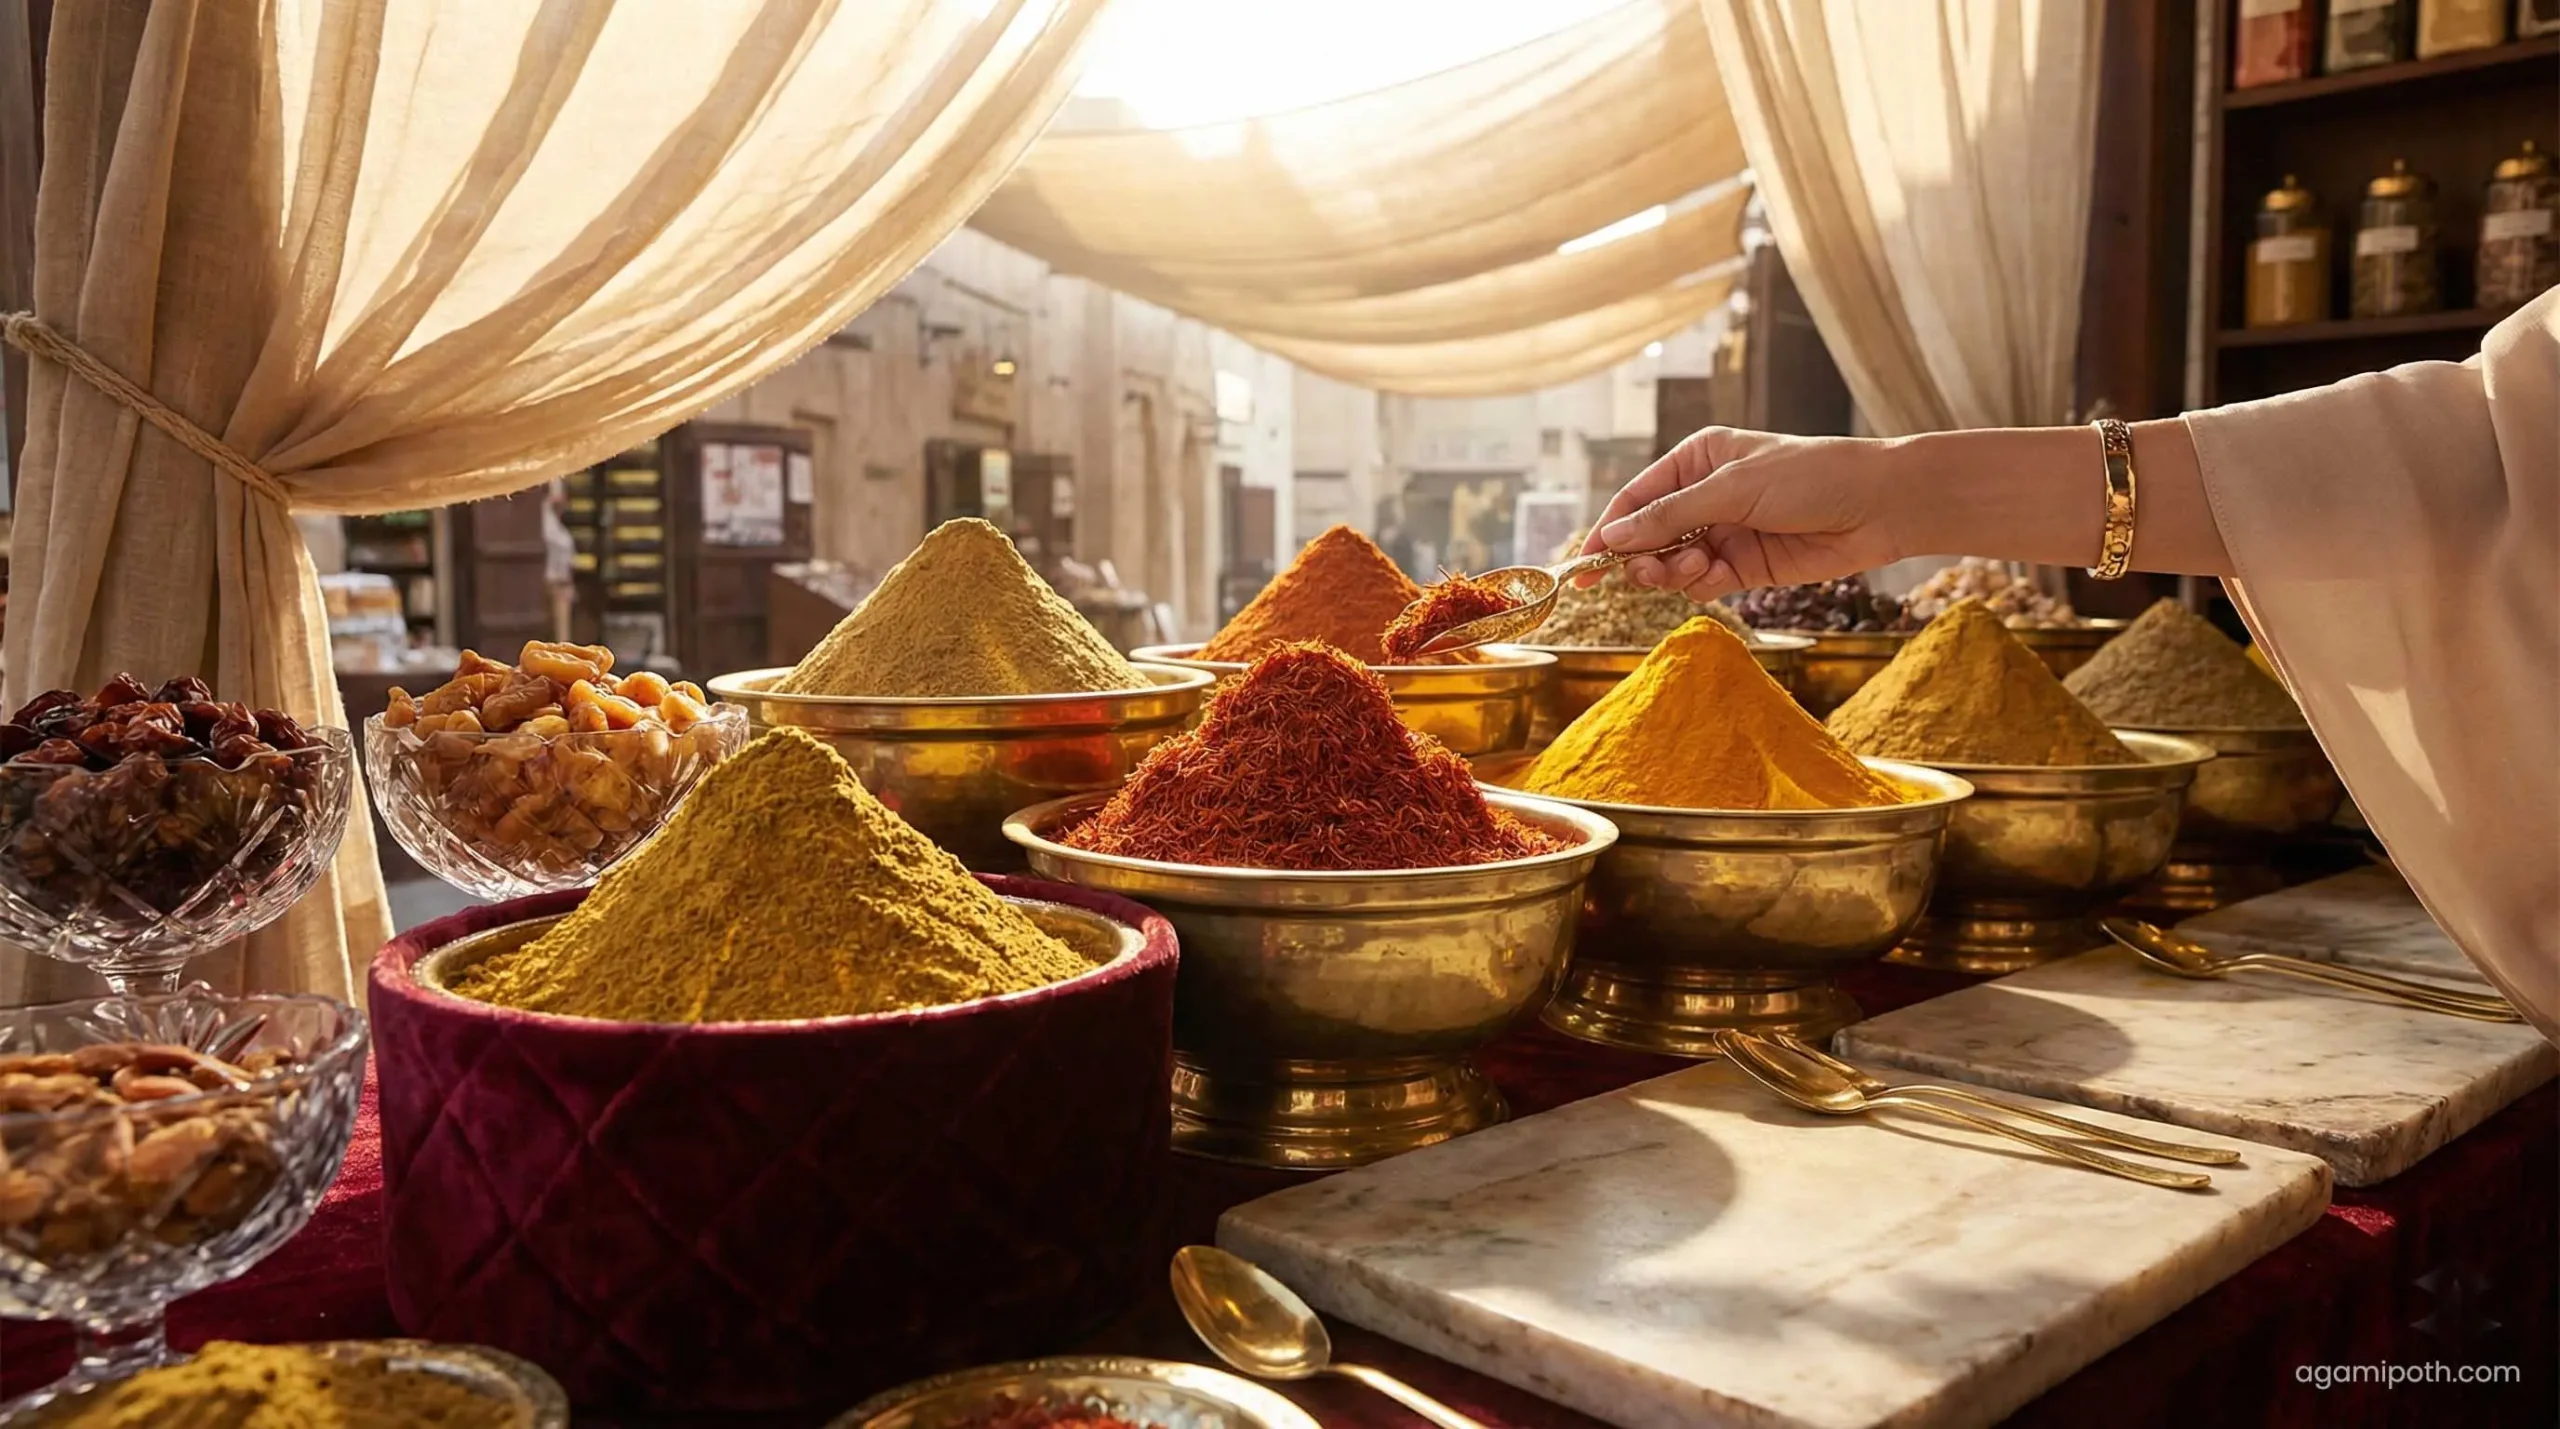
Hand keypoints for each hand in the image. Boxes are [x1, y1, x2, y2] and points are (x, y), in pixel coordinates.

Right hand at [1578, 428, 1911, 600]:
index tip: (1583, 563)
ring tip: (1691, 566)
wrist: (1879, 506)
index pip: (1637, 498)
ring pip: (1671, 563)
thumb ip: (1672, 516)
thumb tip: (1616, 537)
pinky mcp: (1744, 566)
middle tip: (1639, 573)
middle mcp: (1705, 495)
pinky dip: (1698, 584)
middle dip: (1639, 556)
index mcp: (1697, 460)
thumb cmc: (1812, 476)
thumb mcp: (1734, 488)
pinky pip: (1701, 582)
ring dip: (1670, 571)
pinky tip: (1712, 575)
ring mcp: (1724, 532)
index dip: (1608, 530)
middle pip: (1648, 536)